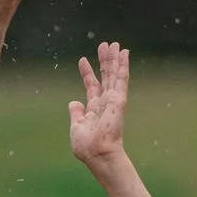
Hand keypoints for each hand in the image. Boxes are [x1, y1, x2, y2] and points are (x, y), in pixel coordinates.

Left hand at [68, 40, 129, 169]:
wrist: (97, 153)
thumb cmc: (86, 146)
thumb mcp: (76, 127)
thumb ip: (75, 114)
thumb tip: (73, 102)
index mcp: (93, 109)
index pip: (91, 86)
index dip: (87, 73)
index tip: (82, 60)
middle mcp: (104, 103)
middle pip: (105, 77)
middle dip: (104, 61)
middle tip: (104, 45)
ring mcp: (112, 100)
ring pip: (114, 74)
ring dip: (114, 59)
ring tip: (114, 44)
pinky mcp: (119, 99)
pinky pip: (121, 78)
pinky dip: (123, 65)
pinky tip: (124, 53)